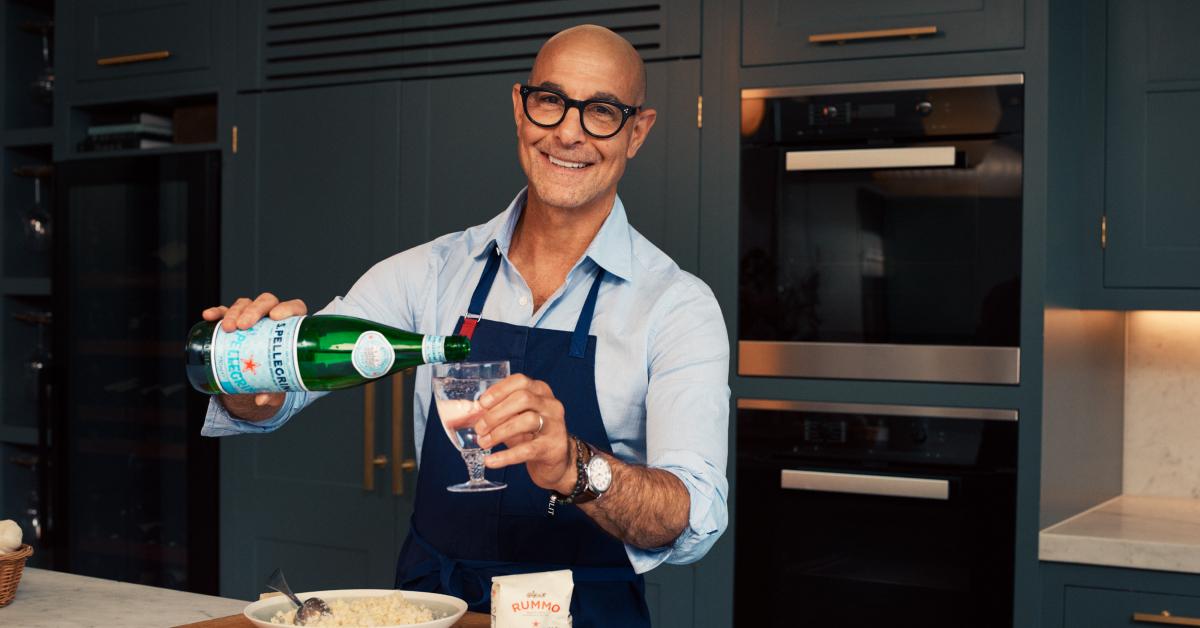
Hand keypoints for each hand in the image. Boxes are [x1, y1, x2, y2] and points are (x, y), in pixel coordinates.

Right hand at [201, 292, 306, 419]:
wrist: (257, 373)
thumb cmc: (274, 372)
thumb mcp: (277, 382)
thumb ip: (274, 390)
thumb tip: (262, 400)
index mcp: (291, 325)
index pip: (294, 308)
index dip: (288, 308)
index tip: (276, 317)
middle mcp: (272, 315)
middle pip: (267, 302)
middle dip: (254, 310)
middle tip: (244, 326)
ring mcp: (252, 316)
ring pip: (245, 304)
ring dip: (234, 312)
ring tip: (227, 328)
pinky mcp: (233, 320)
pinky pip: (224, 311)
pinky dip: (217, 312)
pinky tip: (209, 316)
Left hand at [474, 374, 574, 493]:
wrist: (556, 460)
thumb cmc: (533, 435)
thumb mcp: (517, 418)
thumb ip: (501, 412)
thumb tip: (474, 412)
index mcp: (541, 391)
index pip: (520, 381)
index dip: (499, 390)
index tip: (482, 404)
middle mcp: (551, 404)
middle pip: (523, 398)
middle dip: (496, 413)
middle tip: (479, 428)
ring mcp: (555, 425)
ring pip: (527, 420)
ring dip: (499, 432)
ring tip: (483, 443)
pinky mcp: (553, 447)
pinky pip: (528, 449)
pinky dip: (506, 456)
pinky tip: (490, 461)